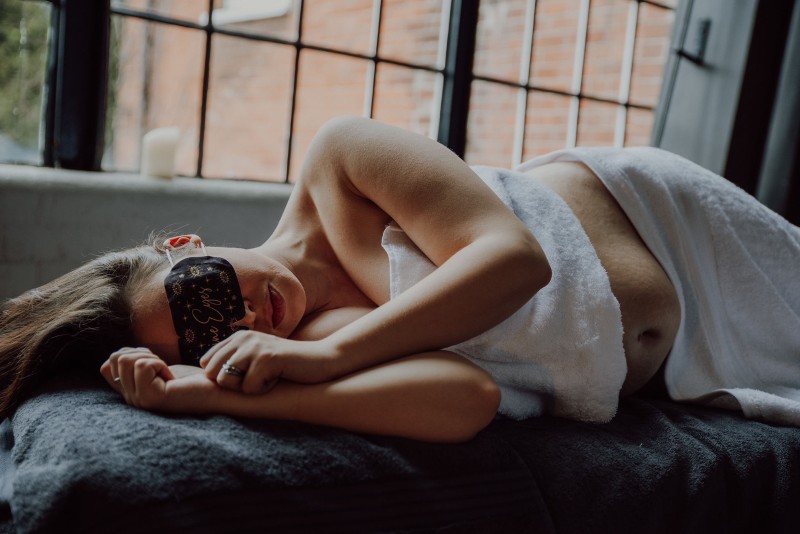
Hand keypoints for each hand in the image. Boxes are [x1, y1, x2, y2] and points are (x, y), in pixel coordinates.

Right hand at [101, 347, 218, 412]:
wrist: (218, 388)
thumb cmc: (193, 377)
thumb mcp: (157, 367)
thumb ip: (134, 363)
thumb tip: (116, 354)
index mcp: (130, 392)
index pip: (106, 366)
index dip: (129, 354)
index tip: (153, 361)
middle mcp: (131, 400)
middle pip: (115, 359)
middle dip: (142, 353)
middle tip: (163, 367)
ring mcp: (139, 401)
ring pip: (127, 360)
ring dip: (152, 357)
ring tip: (167, 372)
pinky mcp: (151, 399)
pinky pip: (143, 365)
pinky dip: (160, 363)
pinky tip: (172, 378)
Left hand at [200, 330, 335, 393]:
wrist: (323, 359)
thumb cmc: (289, 366)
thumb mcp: (257, 360)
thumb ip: (235, 363)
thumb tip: (207, 378)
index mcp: (238, 337)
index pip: (206, 364)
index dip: (223, 379)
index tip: (249, 376)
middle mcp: (243, 338)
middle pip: (212, 374)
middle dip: (232, 385)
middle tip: (258, 378)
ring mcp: (255, 346)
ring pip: (226, 381)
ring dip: (248, 387)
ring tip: (268, 377)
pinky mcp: (267, 357)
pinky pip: (249, 388)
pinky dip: (263, 389)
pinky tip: (279, 377)